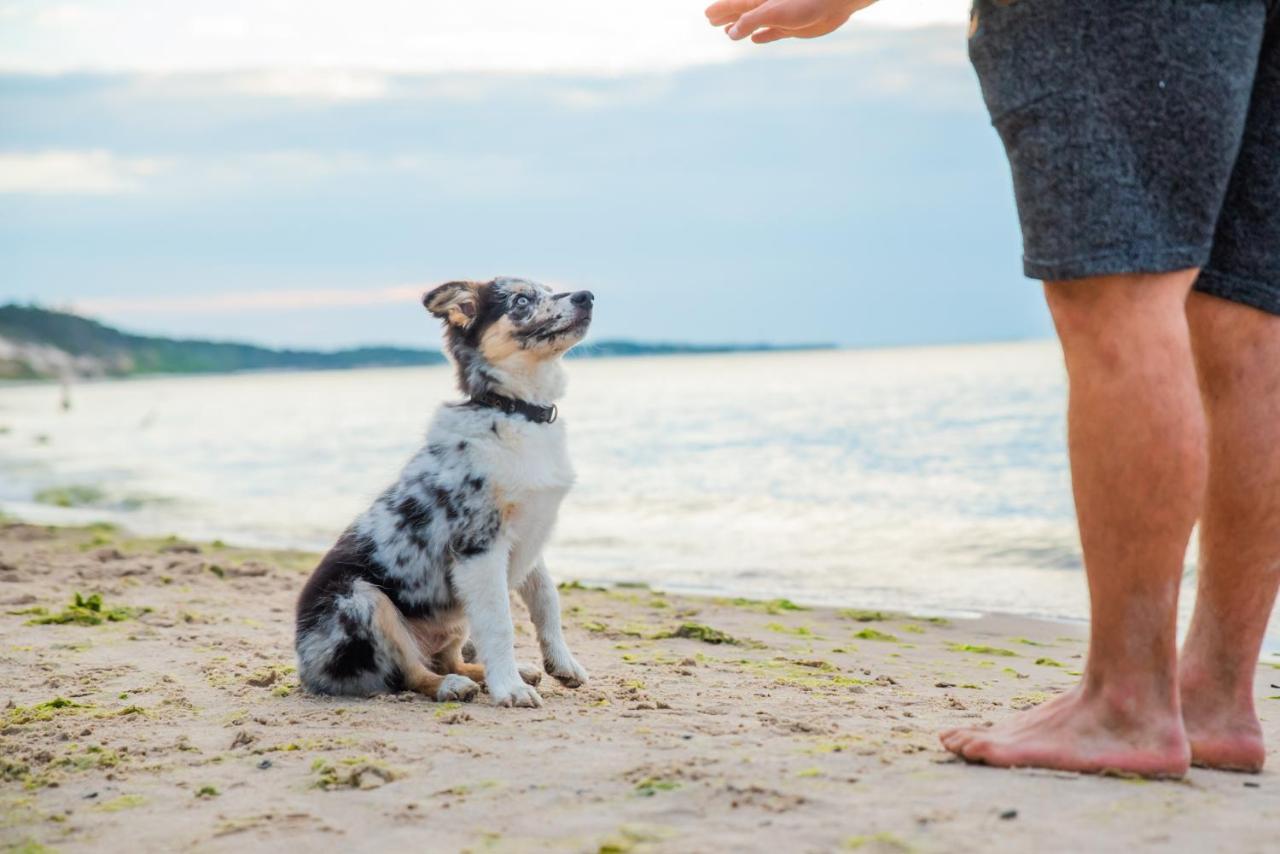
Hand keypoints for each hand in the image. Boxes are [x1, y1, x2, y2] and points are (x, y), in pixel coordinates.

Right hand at [705, 0, 875, 43]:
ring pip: (754, 22)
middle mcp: (768, 7)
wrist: (836, 2)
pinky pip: (772, 32)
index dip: (720, 9)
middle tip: (711, 21)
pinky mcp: (792, 27)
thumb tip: (732, 32)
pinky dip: (762, 36)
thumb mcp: (774, 11)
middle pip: (741, 12)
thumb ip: (752, 19)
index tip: (707, 15)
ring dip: (741, 27)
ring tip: (728, 32)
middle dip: (726, 16)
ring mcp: (779, 17)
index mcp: (760, 0)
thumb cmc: (807, 1)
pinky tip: (755, 40)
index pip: (734, 4)